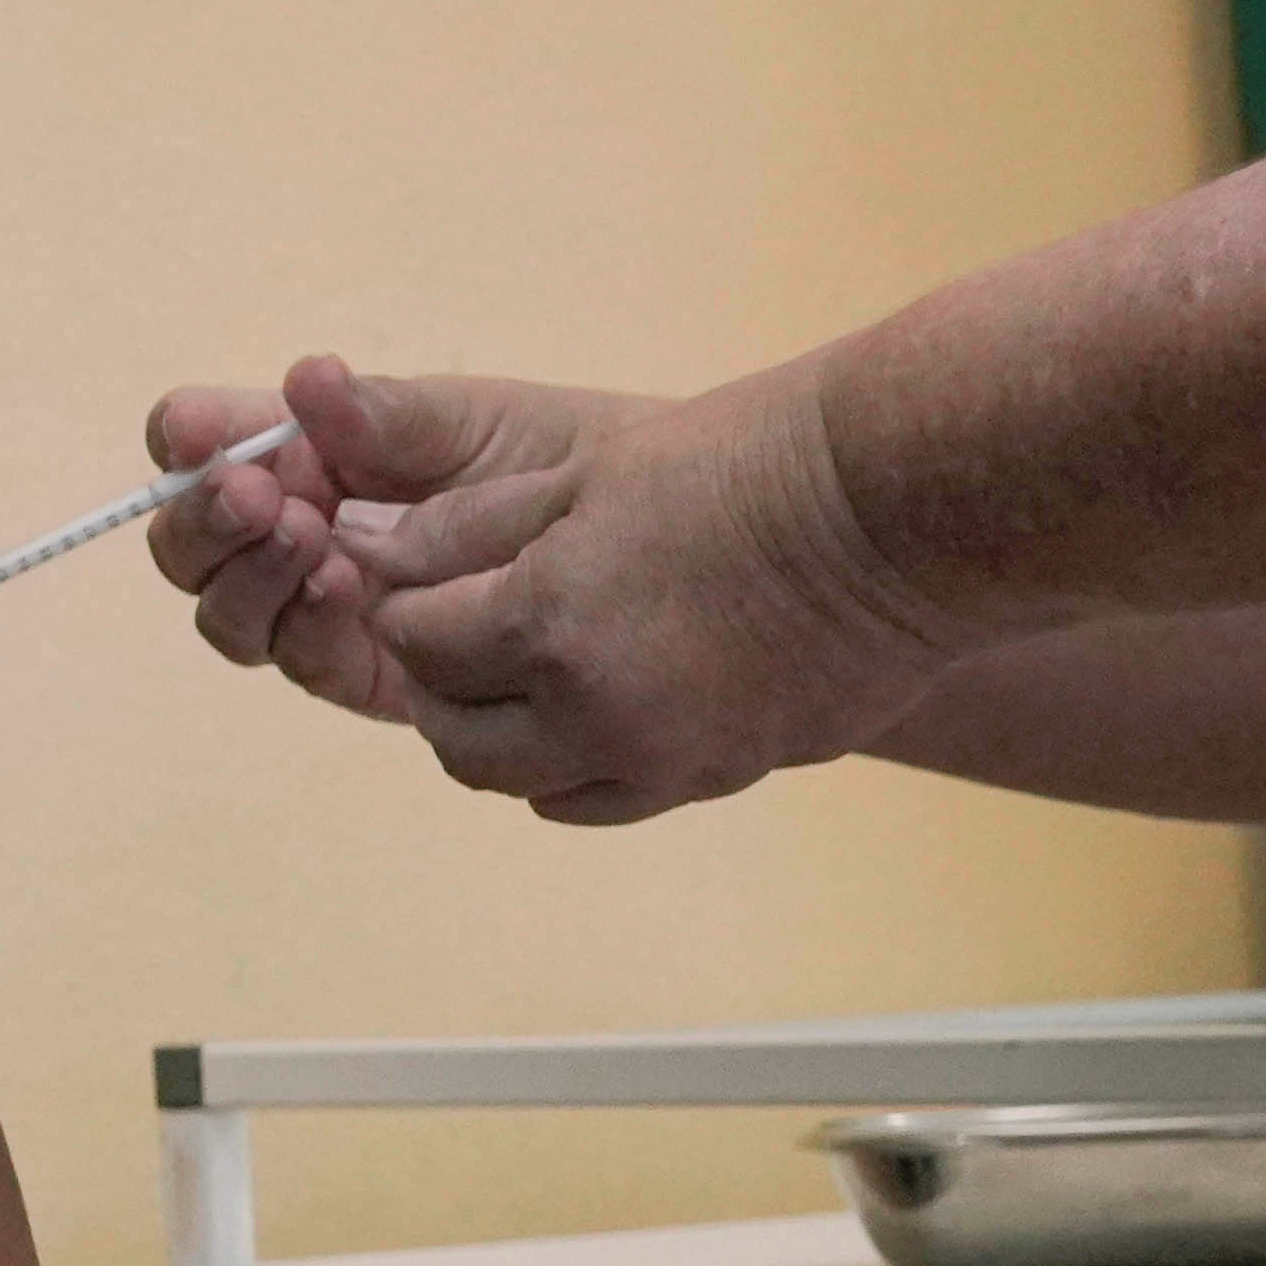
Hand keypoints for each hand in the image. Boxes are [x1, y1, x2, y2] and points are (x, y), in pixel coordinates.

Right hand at [131, 358, 620, 721]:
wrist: (654, 542)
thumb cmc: (561, 461)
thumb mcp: (473, 422)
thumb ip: (385, 415)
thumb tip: (305, 379)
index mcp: (306, 454)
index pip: (206, 444)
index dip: (184, 439)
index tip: (193, 430)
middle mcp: (294, 532)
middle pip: (192, 545)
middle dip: (205, 518)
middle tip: (253, 492)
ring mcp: (318, 607)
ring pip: (229, 612)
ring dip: (248, 574)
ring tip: (308, 534)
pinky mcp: (361, 671)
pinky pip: (299, 658)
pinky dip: (303, 621)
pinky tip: (344, 585)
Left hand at [328, 366, 979, 824]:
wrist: (896, 511)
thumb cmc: (740, 465)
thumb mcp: (579, 471)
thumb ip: (464, 529)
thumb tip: (369, 551)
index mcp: (548, 623)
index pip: (417, 643)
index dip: (407, 606)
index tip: (420, 578)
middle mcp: (597, 714)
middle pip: (455, 735)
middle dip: (436, 683)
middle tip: (450, 634)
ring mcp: (665, 758)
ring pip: (522, 783)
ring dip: (497, 736)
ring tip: (515, 674)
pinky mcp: (724, 776)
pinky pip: (607, 800)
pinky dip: (573, 768)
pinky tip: (585, 712)